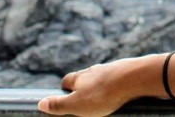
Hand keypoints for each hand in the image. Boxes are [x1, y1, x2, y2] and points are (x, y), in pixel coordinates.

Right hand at [37, 55, 162, 116]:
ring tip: (103, 97)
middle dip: (83, 86)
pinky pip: (119, 78)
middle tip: (83, 97)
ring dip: (101, 85)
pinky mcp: (127, 71)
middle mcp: (95, 70)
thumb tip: (40, 103)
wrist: (134, 78)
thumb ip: (59, 105)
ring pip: (102, 77)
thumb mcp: (77, 105)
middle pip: (85, 77)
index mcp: (80, 77)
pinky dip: (117, 84)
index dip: (64, 89)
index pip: (67, 80)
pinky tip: (120, 92)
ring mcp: (111, 69)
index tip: (63, 95)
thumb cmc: (104, 94)